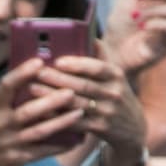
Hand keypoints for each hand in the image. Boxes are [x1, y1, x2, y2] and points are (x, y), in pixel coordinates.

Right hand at [0, 60, 84, 165]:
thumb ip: (10, 96)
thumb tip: (35, 71)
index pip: (6, 87)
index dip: (22, 73)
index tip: (39, 62)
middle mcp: (0, 125)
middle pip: (28, 111)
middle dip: (50, 101)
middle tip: (70, 91)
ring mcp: (9, 144)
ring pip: (39, 131)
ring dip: (61, 122)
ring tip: (79, 112)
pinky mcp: (17, 160)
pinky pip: (42, 151)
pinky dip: (59, 146)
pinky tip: (75, 140)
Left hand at [42, 45, 146, 165]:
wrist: (133, 128)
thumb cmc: (117, 96)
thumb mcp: (115, 76)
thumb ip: (102, 59)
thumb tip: (90, 37)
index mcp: (116, 75)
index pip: (96, 67)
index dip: (77, 64)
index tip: (58, 61)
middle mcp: (113, 93)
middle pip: (82, 85)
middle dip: (58, 79)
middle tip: (38, 73)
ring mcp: (106, 112)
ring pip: (76, 104)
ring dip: (52, 96)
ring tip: (33, 89)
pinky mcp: (99, 128)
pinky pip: (74, 122)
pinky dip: (57, 117)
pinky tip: (42, 112)